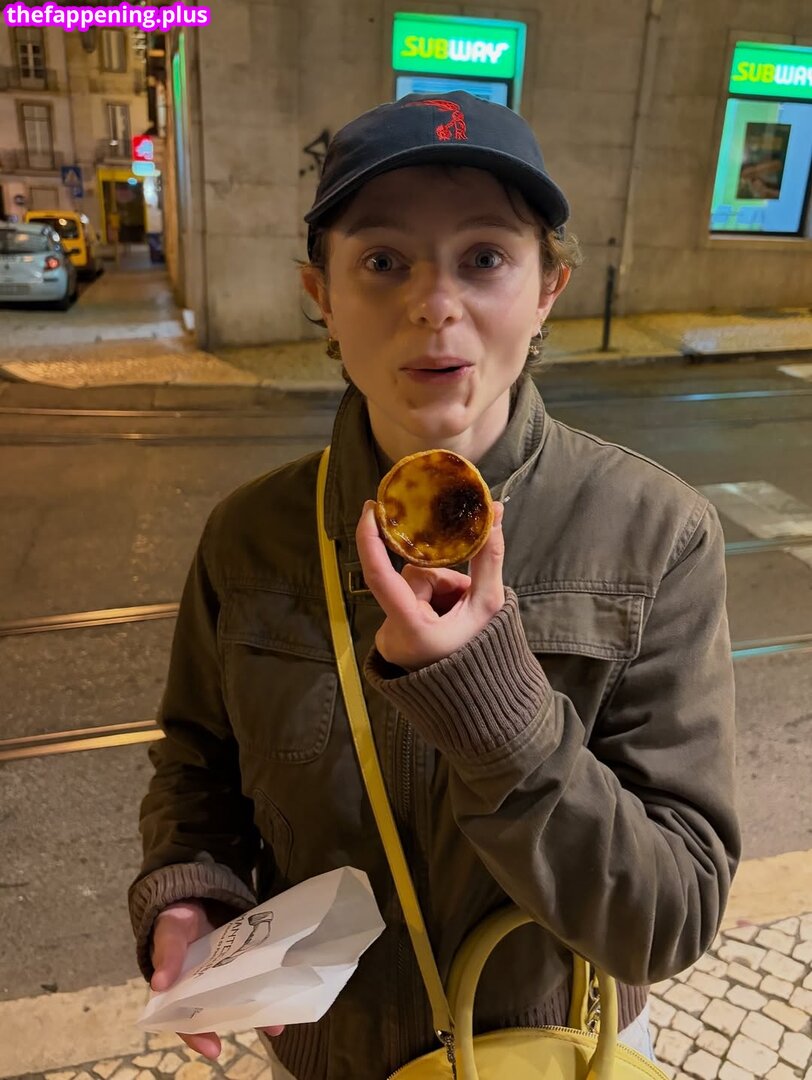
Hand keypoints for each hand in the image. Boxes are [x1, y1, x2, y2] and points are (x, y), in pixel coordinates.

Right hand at [151, 900, 284, 1059]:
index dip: (197, 1035)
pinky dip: (268, 981)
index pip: (185, 1019)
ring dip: (261, 1008)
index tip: (214, 1049)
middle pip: (220, 1011)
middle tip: (266, 1029)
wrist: (197, 895)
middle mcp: (205, 987)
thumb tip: (159, 984)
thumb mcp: (169, 931)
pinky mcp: (244, 958)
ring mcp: (226, 974)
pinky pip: (256, 973)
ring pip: (242, 996)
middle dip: (242, 1022)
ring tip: (281, 1020)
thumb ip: (167, 953)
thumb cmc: (176, 918)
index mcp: (180, 988)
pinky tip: (285, 986)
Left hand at [356, 500, 505, 670]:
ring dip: (441, 592)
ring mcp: (390, 638)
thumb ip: (488, 558)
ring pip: (414, 589)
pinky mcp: (393, 638)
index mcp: (412, 628)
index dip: (370, 539)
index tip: (371, 509)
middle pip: (412, 579)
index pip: (380, 576)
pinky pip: (411, 604)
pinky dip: (433, 605)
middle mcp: (393, 633)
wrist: (476, 701)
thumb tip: (494, 510)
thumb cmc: (483, 656)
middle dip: (442, 578)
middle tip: (465, 597)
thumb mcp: (489, 605)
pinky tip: (450, 621)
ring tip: (462, 614)